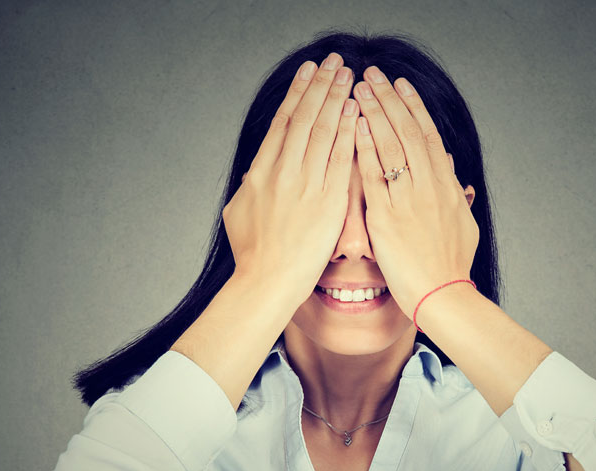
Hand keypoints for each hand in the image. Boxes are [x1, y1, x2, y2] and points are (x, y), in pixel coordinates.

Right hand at [222, 52, 357, 303]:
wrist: (266, 284)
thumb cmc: (252, 257)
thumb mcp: (239, 214)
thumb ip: (249, 189)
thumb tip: (253, 174)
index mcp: (260, 173)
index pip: (282, 123)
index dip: (297, 94)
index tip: (308, 72)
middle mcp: (281, 173)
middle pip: (303, 118)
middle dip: (320, 85)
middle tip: (333, 61)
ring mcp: (305, 186)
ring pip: (322, 131)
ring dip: (336, 99)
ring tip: (348, 75)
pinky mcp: (327, 202)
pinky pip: (339, 159)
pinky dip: (347, 132)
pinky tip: (356, 111)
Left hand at [352, 68, 478, 320]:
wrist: (443, 296)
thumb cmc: (450, 267)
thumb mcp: (464, 227)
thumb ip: (459, 201)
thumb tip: (460, 184)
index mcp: (447, 187)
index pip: (429, 136)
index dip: (414, 108)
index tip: (401, 86)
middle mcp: (429, 186)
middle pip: (409, 131)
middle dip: (390, 99)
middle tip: (374, 74)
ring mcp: (408, 199)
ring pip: (392, 146)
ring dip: (375, 113)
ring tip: (360, 87)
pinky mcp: (387, 217)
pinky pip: (374, 175)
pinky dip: (365, 147)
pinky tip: (355, 125)